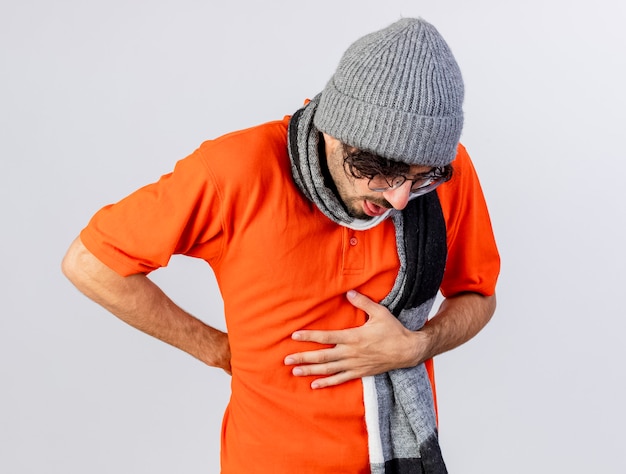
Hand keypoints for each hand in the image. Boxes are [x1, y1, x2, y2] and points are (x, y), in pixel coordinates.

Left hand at [283, 290, 424, 388]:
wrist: (408, 351)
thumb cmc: (394, 331)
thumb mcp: (380, 313)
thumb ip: (363, 303)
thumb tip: (349, 293)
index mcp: (353, 337)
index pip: (326, 336)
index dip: (309, 336)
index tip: (295, 335)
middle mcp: (351, 353)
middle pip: (322, 356)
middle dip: (303, 357)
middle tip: (286, 359)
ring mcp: (354, 365)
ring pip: (328, 370)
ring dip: (310, 371)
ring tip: (295, 371)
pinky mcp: (359, 373)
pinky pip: (340, 380)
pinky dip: (326, 383)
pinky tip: (314, 385)